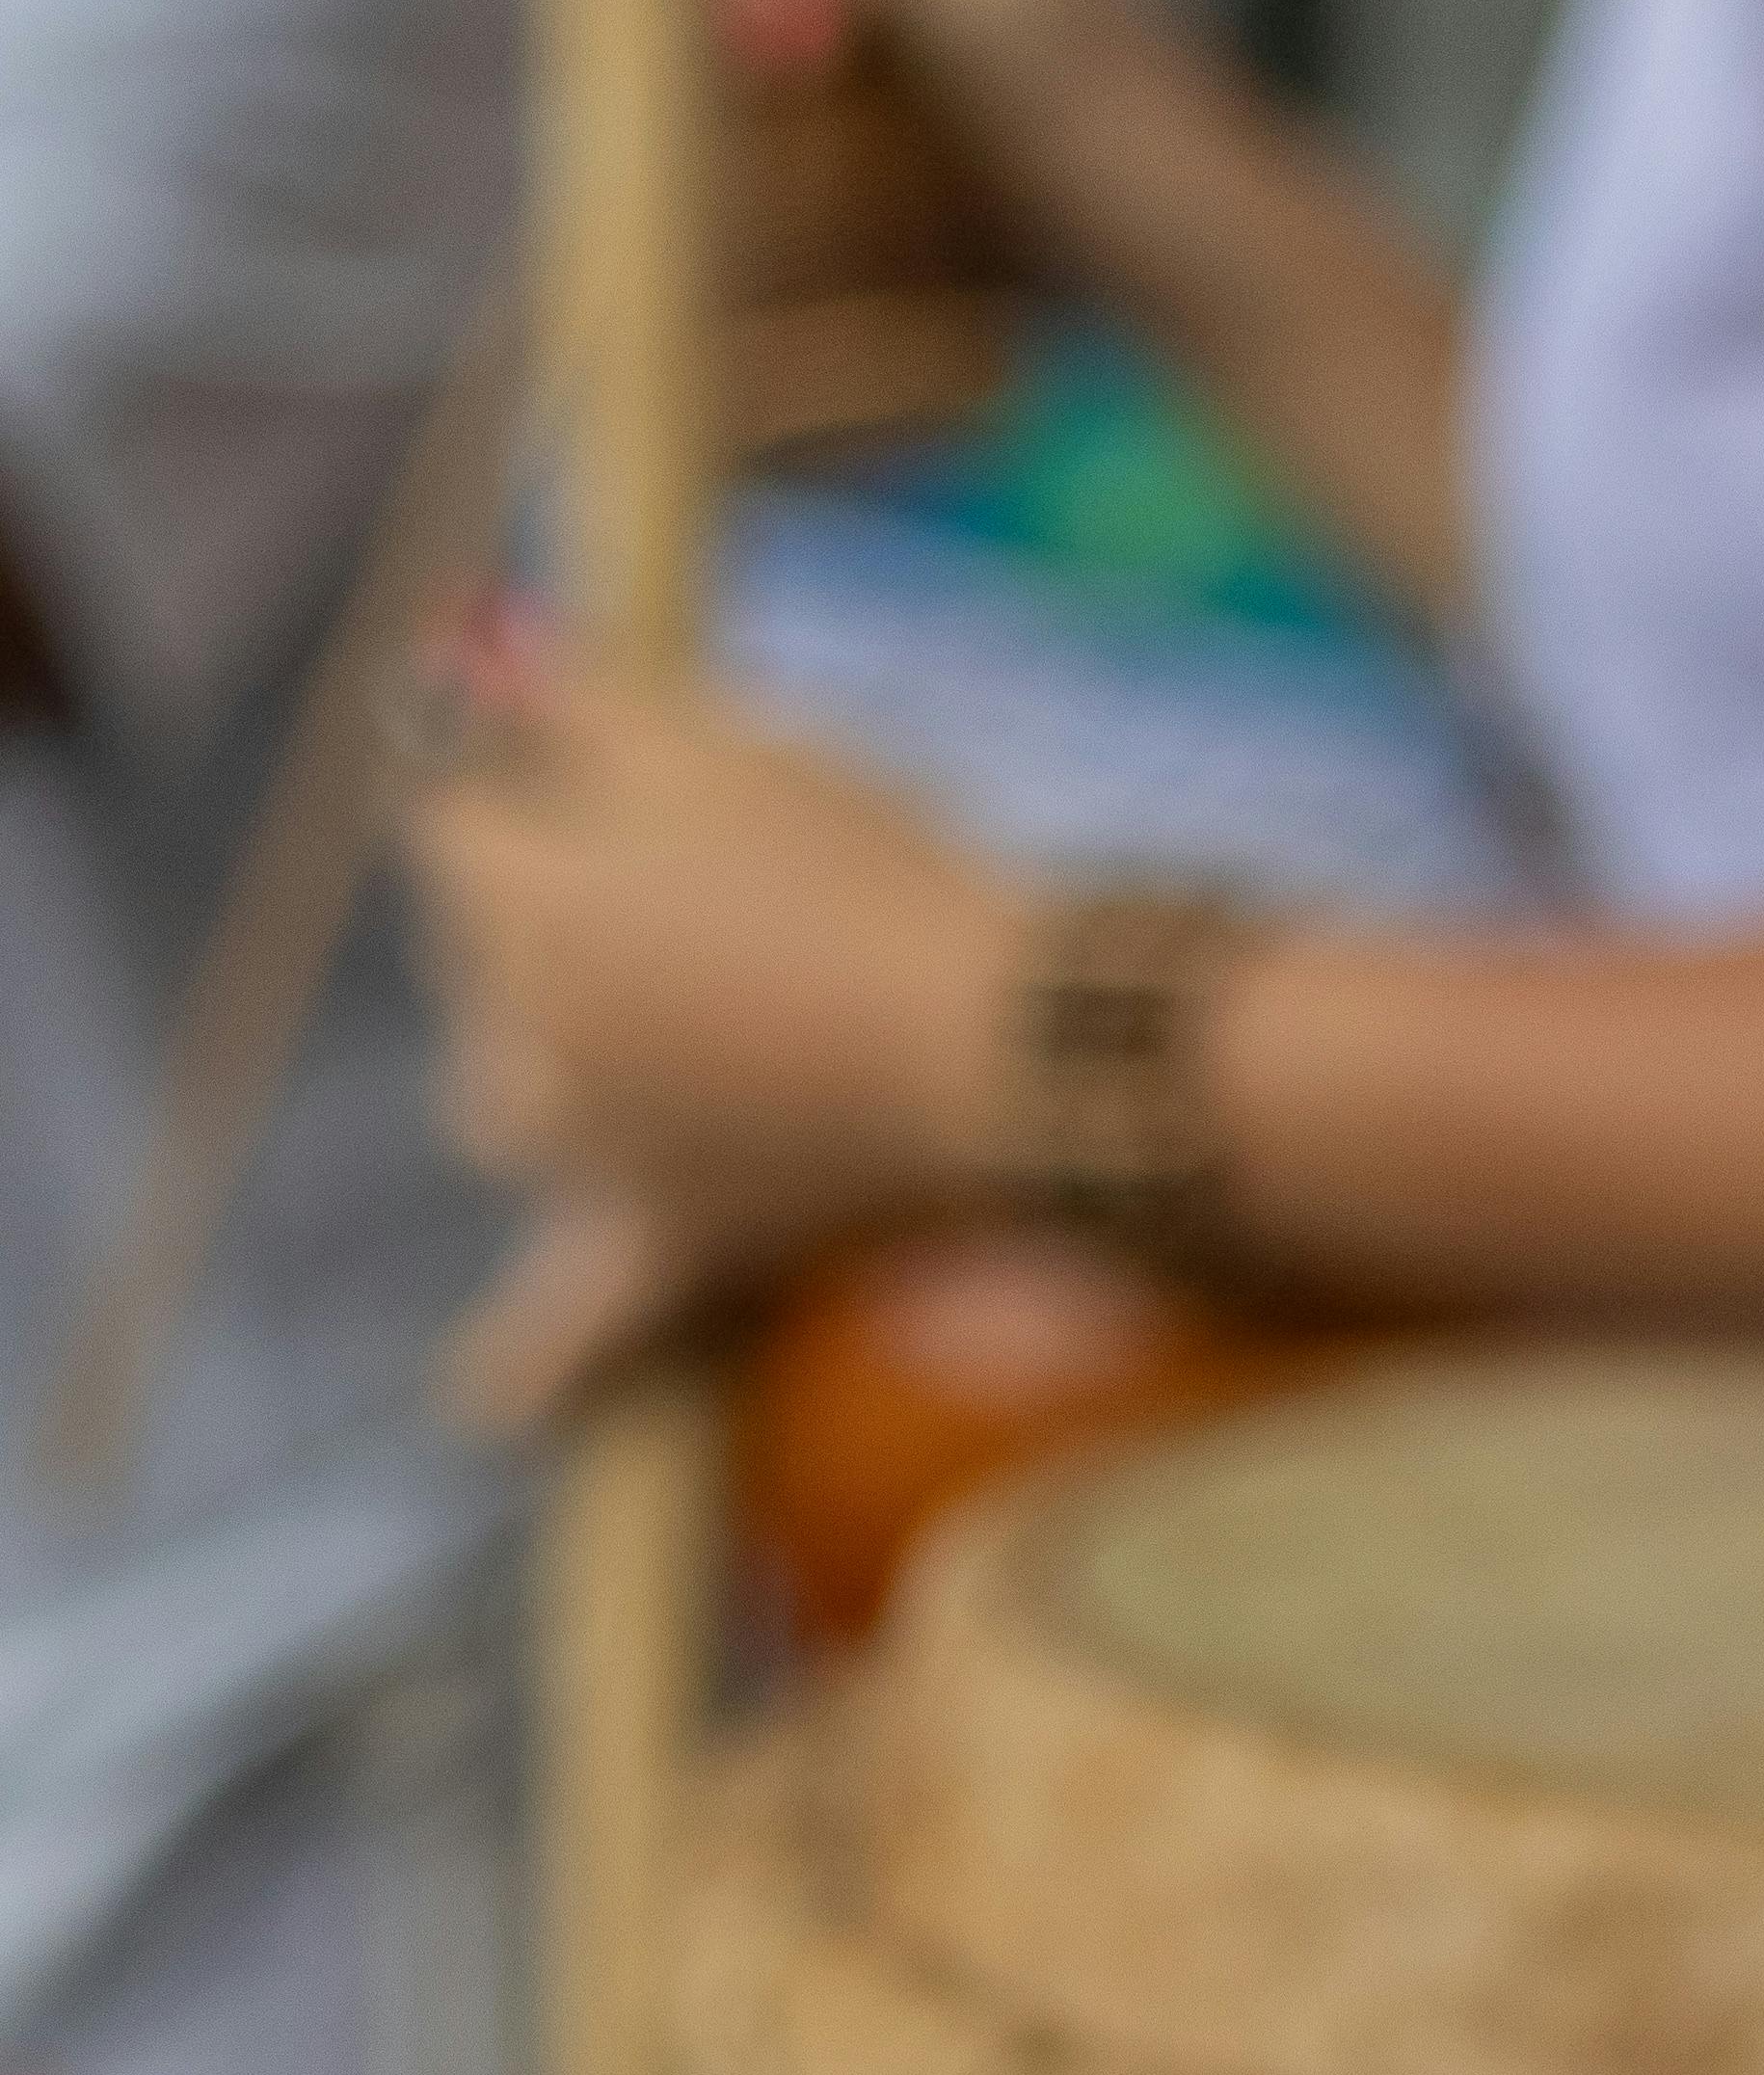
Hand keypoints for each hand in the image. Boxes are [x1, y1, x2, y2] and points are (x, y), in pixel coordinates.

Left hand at [404, 640, 1020, 1419]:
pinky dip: (530, 1359)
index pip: (451, 830)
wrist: (1000, 1046)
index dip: (536, 801)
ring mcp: (589, 1156)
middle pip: (476, 970)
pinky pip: (572, 1326)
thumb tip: (479, 669)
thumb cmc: (867, 873)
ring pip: (502, 1110)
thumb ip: (577, 705)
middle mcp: (519, 1032)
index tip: (615, 789)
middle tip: (692, 908)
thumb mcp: (719, 741)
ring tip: (644, 1049)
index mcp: (517, 900)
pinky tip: (489, 1406)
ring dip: (543, 1074)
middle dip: (548, 931)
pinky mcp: (671, 1247)